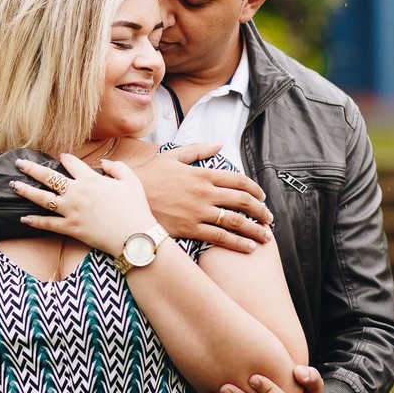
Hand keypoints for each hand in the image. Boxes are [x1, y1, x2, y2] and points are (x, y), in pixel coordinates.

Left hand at [10, 155, 154, 254]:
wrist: (134, 236)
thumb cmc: (135, 208)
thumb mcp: (131, 181)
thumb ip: (117, 167)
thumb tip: (104, 162)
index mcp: (90, 179)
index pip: (71, 163)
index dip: (65, 158)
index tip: (60, 157)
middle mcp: (77, 192)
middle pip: (48, 177)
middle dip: (31, 168)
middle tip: (19, 163)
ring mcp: (71, 210)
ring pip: (42, 198)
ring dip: (26, 191)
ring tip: (13, 185)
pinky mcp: (70, 228)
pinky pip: (48, 224)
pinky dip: (35, 221)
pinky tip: (23, 218)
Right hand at [134, 142, 273, 252]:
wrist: (124, 198)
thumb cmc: (146, 177)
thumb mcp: (170, 157)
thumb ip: (197, 150)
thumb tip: (219, 143)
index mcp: (201, 174)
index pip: (239, 180)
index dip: (255, 190)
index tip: (262, 197)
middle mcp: (204, 193)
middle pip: (244, 201)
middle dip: (261, 211)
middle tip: (269, 218)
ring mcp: (198, 212)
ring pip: (236, 222)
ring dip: (255, 230)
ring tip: (265, 237)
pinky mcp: (190, 229)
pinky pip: (220, 238)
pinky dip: (238, 244)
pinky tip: (248, 248)